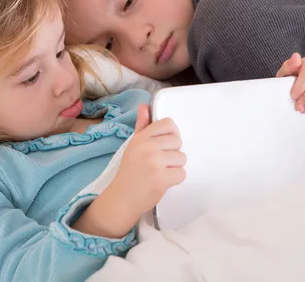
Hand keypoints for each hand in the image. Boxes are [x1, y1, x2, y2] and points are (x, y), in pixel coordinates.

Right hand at [72, 104, 185, 237]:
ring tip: (161, 172)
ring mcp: (154, 162)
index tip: (164, 145)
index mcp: (141, 138)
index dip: (170, 135)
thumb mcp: (133, 146)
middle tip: (160, 162)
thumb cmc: (130, 171)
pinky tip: (163, 181)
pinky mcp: (161, 179)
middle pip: (178, 141)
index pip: (168, 124)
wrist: (122, 198)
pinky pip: (182, 173)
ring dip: (175, 167)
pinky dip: (175, 179)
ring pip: (182, 158)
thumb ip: (142, 126)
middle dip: (173, 153)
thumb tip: (145, 106)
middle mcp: (147, 147)